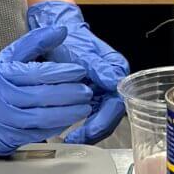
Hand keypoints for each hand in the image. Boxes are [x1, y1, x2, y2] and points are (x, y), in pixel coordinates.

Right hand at [0, 26, 94, 156]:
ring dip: (67, 113)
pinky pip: (37, 134)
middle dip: (69, 94)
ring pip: (42, 118)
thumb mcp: (5, 58)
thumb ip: (33, 43)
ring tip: (84, 106)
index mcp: (2, 75)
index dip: (61, 72)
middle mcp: (3, 98)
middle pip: (42, 97)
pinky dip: (56, 127)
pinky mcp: (9, 139)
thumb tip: (60, 30)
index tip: (79, 71)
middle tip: (86, 90)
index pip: (37, 73)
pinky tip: (68, 120)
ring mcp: (6, 121)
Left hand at [27, 1, 128, 143]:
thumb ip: (97, 67)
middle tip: (77, 139)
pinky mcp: (92, 95)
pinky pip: (92, 115)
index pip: (116, 102)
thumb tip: (113, 81)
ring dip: (90, 131)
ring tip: (73, 140)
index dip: (103, 120)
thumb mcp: (82, 53)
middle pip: (111, 114)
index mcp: (116, 70)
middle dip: (95, 130)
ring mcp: (103, 89)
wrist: (57, 33)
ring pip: (103, 117)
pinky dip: (84, 125)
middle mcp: (113, 81)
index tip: (88, 131)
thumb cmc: (71, 40)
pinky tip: (72, 133)